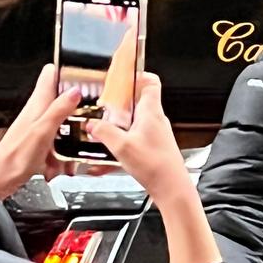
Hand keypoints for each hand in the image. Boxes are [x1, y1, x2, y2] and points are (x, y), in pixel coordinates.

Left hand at [0, 65, 80, 199]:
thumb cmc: (14, 159)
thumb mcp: (42, 132)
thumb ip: (59, 109)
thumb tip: (75, 90)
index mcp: (38, 104)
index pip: (51, 73)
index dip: (67, 70)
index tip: (85, 74)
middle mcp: (38, 112)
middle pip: (65, 99)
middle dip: (79, 108)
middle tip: (89, 119)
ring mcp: (40, 127)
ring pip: (65, 123)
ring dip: (72, 137)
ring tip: (72, 151)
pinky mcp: (41, 142)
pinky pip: (60, 143)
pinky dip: (64, 153)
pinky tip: (62, 164)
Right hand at [86, 73, 190, 207]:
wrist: (171, 187)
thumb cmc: (156, 165)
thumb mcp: (122, 146)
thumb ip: (104, 132)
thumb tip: (91, 124)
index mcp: (151, 112)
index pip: (150, 81)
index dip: (137, 74)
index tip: (121, 74)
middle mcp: (155, 119)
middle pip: (137, 101)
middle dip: (118, 102)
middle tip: (102, 105)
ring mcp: (154, 133)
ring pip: (133, 121)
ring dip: (117, 124)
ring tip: (100, 130)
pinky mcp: (152, 146)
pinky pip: (133, 139)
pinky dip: (120, 143)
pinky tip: (105, 159)